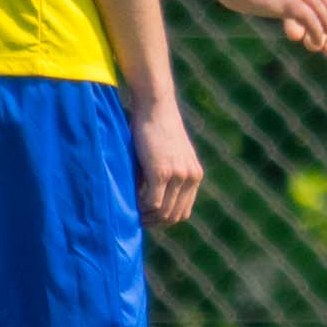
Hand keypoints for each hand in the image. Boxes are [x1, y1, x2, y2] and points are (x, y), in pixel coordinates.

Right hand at [128, 96, 202, 226]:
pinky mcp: (162, 172)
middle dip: (154, 221)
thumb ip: (167, 176)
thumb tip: (151, 201)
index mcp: (195, 175)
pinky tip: (132, 200)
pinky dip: (141, 206)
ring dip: (146, 216)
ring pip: (163, 211)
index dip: (164, 219)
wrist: (155, 105)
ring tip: (133, 211)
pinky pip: (152, 202)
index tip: (148, 217)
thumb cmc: (155, 127)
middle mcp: (191, 177)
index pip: (183, 211)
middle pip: (174, 216)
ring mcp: (178, 175)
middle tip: (137, 218)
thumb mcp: (168, 155)